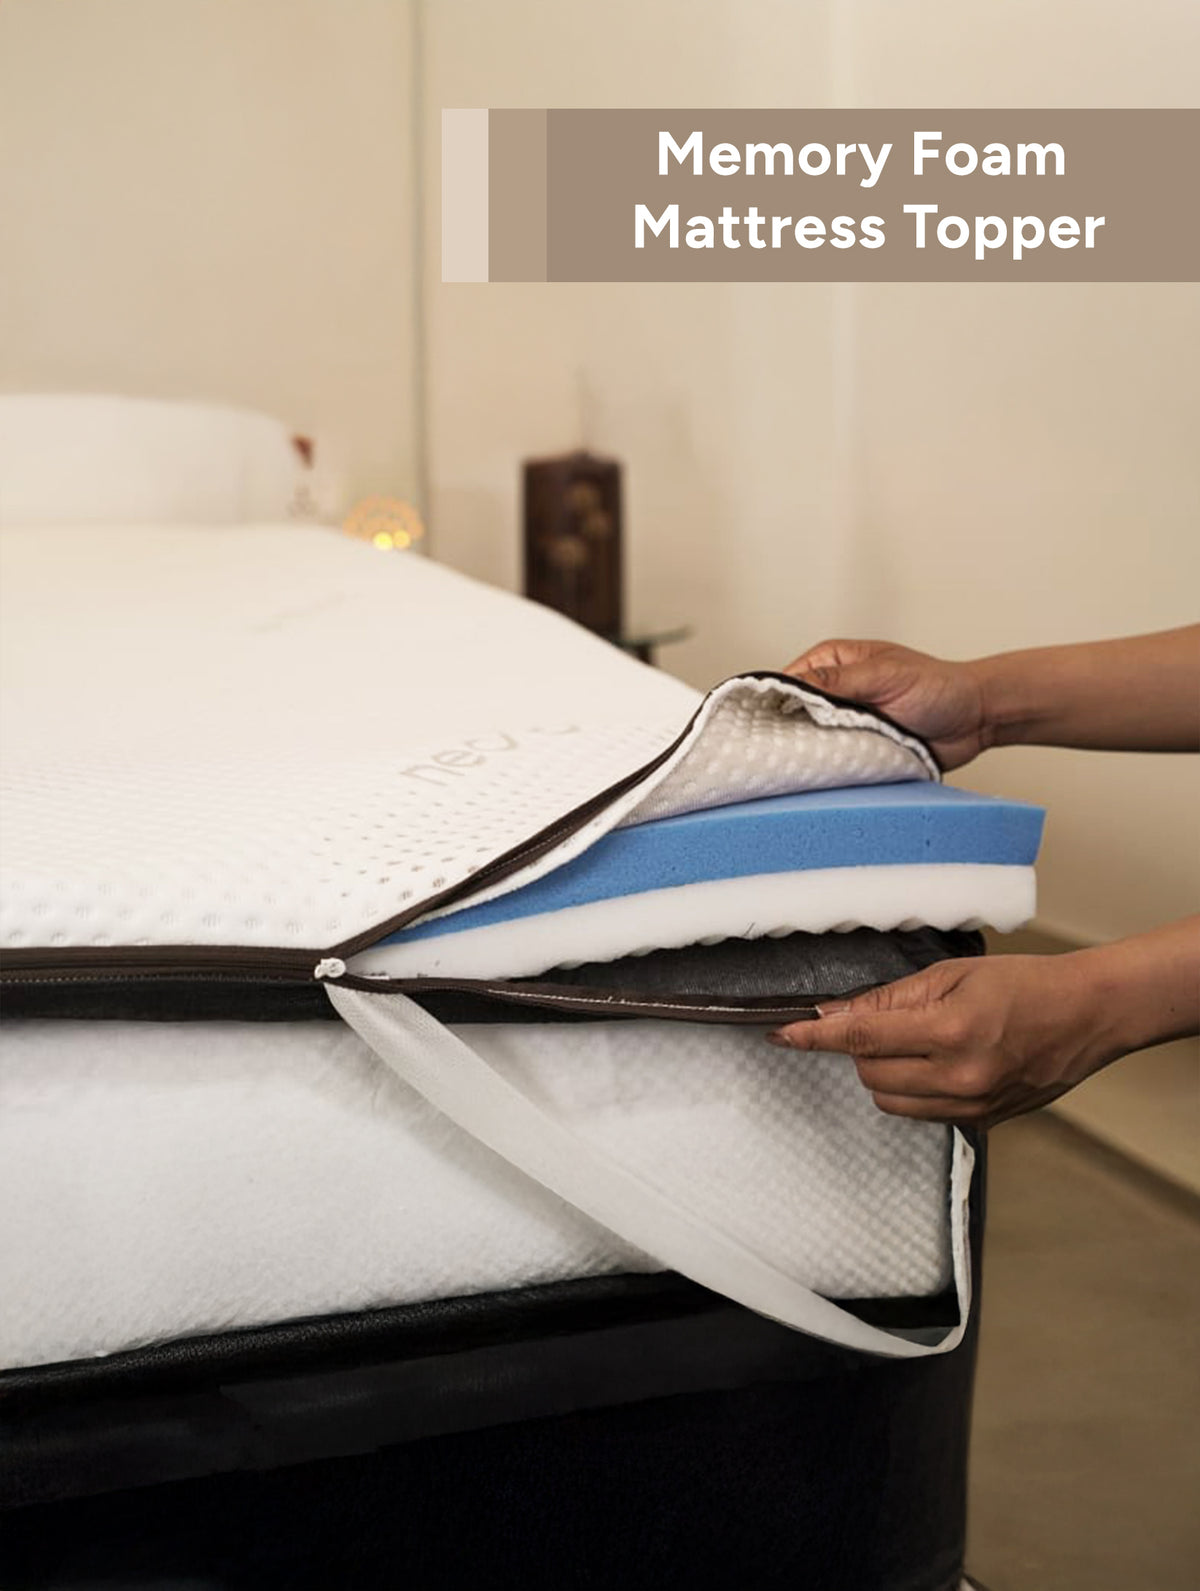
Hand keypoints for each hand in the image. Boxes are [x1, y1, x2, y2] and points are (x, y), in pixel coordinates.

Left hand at [768, 954, 1120, 1128]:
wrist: (1086, 1015)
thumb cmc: (1023, 984)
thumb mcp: (952, 976)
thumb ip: (889, 999)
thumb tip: (833, 1014)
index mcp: (951, 1031)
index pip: (862, 1038)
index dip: (815, 1037)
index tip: (782, 1034)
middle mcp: (960, 1075)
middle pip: (870, 1073)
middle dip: (861, 1047)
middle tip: (889, 1022)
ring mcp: (971, 1105)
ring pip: (888, 1101)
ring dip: (883, 1071)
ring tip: (917, 1042)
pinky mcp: (980, 1122)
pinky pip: (920, 1112)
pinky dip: (913, 1089)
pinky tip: (939, 1063)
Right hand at [784, 639, 989, 770]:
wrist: (976, 721)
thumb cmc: (938, 687)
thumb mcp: (885, 676)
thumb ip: (839, 680)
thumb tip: (792, 684)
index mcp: (834, 663)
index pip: (787, 681)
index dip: (772, 701)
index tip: (760, 724)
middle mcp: (835, 692)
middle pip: (794, 715)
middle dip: (789, 733)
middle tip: (777, 753)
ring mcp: (846, 723)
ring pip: (812, 742)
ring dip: (812, 753)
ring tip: (798, 769)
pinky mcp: (860, 749)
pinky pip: (836, 761)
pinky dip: (832, 768)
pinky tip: (823, 778)